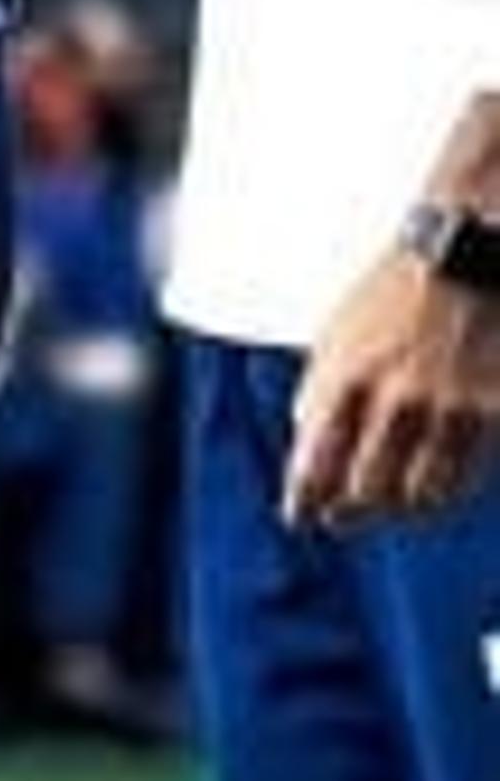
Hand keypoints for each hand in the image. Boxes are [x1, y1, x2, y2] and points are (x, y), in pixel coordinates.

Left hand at [286, 247, 499, 526]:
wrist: (463, 261)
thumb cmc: (395, 292)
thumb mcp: (336, 332)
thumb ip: (321, 384)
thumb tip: (307, 432)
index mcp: (345, 379)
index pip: (316, 461)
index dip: (304, 498)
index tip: (299, 515)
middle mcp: (395, 403)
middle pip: (367, 491)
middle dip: (350, 512)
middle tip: (340, 520)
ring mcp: (449, 413)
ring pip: (421, 496)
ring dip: (400, 510)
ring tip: (388, 509)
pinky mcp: (493, 417)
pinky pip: (468, 478)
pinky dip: (446, 493)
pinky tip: (434, 493)